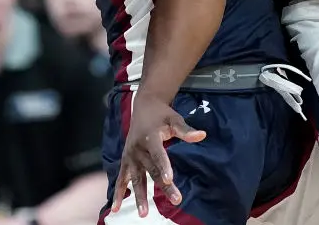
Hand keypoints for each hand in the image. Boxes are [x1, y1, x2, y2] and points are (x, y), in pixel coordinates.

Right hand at [111, 94, 205, 216]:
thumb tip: (202, 135)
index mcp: (150, 137)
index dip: (164, 166)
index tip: (169, 179)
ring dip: (139, 196)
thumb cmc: (162, 114)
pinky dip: (118, 193)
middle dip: (163, 186)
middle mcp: (138, 149)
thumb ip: (186, 130)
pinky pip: (121, 179)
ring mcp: (130, 156)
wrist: (143, 106)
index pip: (158, 154)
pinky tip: (116, 208)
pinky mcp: (125, 161)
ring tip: (144, 213)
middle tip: (176, 200)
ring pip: (136, 179)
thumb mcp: (174, 118)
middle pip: (151, 170)